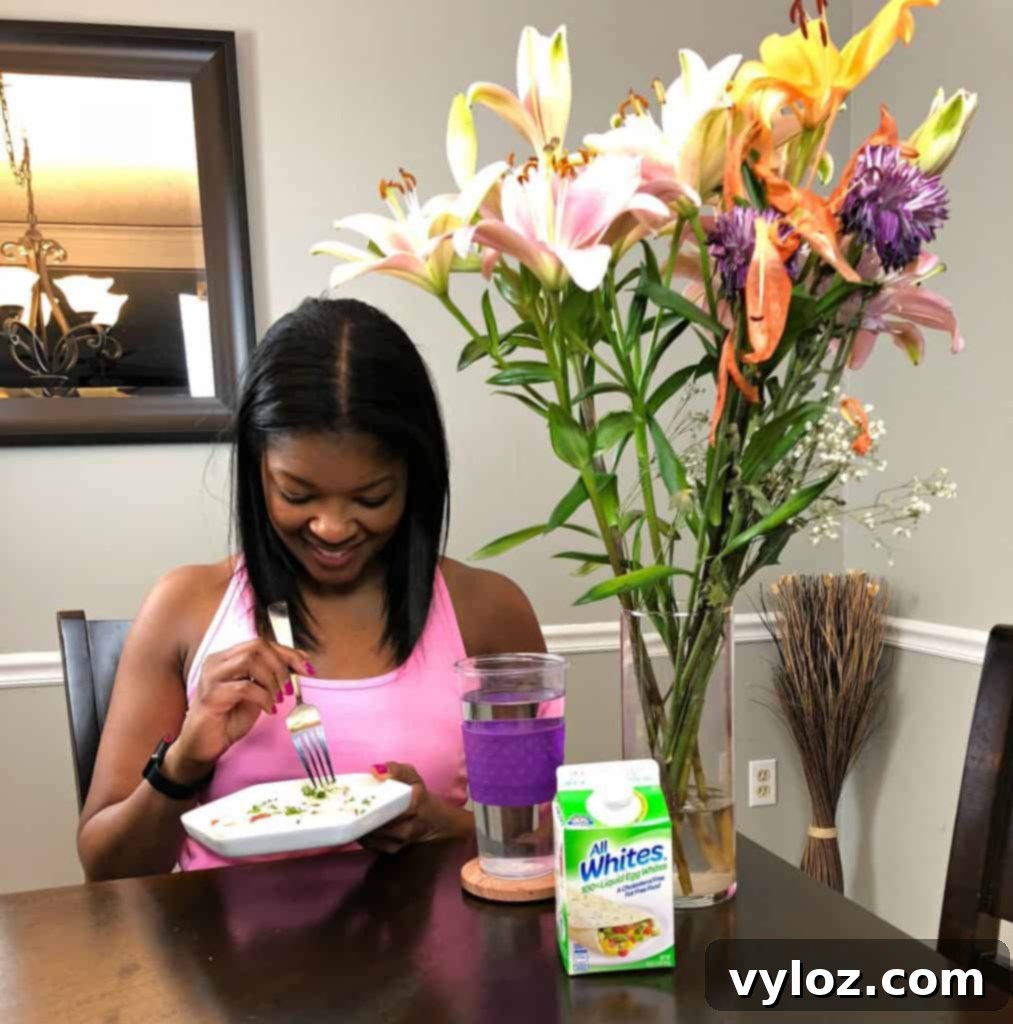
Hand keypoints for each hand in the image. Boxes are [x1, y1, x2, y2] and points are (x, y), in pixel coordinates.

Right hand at [166, 638, 311, 783]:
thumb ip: (271, 676)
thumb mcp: (257, 694)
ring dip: (272, 679)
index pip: (261, 643)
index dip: (288, 652)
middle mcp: (216, 662)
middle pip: (257, 646)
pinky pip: (244, 687)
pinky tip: (268, 709)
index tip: (306, 667)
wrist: (202, 746)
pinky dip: (263, 697)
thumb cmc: (228, 720)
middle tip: (289, 687)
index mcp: (227, 658)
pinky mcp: (210, 696)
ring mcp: (211, 677)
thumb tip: (300, 662)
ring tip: (278, 698)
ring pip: (250, 660)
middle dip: (281, 665)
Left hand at [358, 762, 470, 853]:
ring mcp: (402, 840)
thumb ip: (395, 769)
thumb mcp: (411, 776)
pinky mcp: (395, 849)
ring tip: (351, 815)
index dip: (371, 802)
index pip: (389, 804)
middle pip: (378, 822)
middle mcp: (410, 824)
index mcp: (416, 802)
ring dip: (360, 826)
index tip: (356, 797)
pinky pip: (372, 844)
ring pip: (373, 834)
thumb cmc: (418, 794)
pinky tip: (358, 826)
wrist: (435, 821)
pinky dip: (363, 835)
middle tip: (348, 807)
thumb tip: (374, 771)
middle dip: (361, 815)